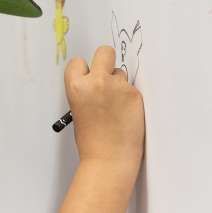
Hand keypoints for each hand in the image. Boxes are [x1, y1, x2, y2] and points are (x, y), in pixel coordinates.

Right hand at [63, 45, 144, 169]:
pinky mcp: (135, 95)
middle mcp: (96, 82)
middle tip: (109, 76)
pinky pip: (133, 89)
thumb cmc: (92, 141)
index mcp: (76, 87)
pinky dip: (131, 99)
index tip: (90, 78)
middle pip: (104, 52)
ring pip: (121, 74)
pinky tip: (127, 115)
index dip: (85, 70)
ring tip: (117, 108)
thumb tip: (98, 80)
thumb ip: (86, 91)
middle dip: (106, 61)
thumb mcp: (79, 110)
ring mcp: (118, 87)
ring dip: (120, 85)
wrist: (109, 160)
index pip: (78, 62)